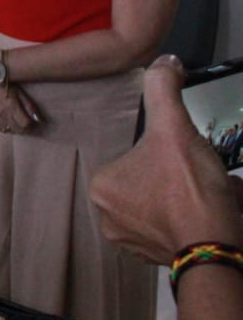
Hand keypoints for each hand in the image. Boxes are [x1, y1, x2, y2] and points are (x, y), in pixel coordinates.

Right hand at [0, 83, 41, 135]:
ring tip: (18, 125)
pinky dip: (7, 128)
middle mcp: (2, 112)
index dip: (31, 125)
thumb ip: (29, 106)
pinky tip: (10, 124)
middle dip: (25, 129)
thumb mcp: (20, 92)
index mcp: (11, 105)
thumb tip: (38, 119)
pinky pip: (0, 128)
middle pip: (18, 129)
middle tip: (27, 124)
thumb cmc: (5, 85)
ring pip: (9, 130)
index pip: (25, 124)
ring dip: (16, 129)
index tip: (32, 123)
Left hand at [91, 55, 242, 261]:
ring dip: (191, 194)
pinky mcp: (155, 256)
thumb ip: (163, 90)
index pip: (137, 155)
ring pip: (166, 201)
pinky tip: (209, 212)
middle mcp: (107, 216)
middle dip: (181, 175)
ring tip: (207, 194)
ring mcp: (131, 240)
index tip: (183, 160)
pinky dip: (194, 215)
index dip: (167, 152)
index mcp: (102, 185)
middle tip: (198, 178)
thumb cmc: (190, 190)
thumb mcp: (175, 128)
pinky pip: (176, 224)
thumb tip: (164, 63)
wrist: (218, 247)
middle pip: (152, 178)